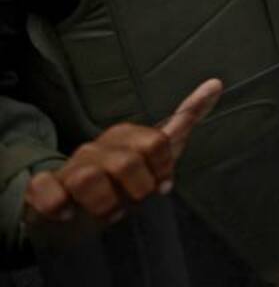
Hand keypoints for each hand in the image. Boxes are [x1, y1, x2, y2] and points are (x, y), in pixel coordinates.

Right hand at [23, 79, 222, 226]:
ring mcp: (69, 166)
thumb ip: (185, 120)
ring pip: (87, 177)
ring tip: (109, 213)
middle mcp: (97, 147)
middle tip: (135, 202)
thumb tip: (216, 84)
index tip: (162, 186)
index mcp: (125, 137)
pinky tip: (67, 213)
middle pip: (126, 161)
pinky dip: (57, 203)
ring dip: (104, 203)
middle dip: (138, 189)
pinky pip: (45, 189)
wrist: (77, 211)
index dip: (163, 169)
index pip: (157, 142)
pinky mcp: (43, 188)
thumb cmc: (123, 181)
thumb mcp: (157, 153)